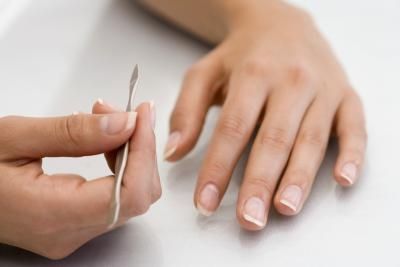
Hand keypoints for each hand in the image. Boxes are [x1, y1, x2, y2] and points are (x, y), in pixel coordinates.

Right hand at [0, 101, 160, 258]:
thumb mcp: (15, 137)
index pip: (129, 193)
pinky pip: (116, 197)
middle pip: (137, 196)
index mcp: (52, 215)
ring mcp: (73, 233)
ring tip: (109, 120)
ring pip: (131, 196)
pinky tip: (105, 142)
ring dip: (132, 154)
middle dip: (140, 148)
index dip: (144, 151)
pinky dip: (121, 166)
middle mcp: (69, 233)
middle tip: (124, 112)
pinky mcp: (74, 225)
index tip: (141, 115)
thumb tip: (126, 124)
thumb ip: (74, 132)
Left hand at [165, 1, 366, 229]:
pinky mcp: (346, 95)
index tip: (205, 202)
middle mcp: (292, 81)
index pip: (233, 128)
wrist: (283, 23)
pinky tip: (343, 179)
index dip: (218, 167)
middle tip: (249, 219)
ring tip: (284, 208)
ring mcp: (324, 88)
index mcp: (254, 75)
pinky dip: (352, 154)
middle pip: (274, 138)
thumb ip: (186, 111)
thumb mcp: (205, 73)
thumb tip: (173, 153)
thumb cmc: (242, 55)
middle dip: (259, 182)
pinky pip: (355, 126)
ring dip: (299, 177)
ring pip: (311, 138)